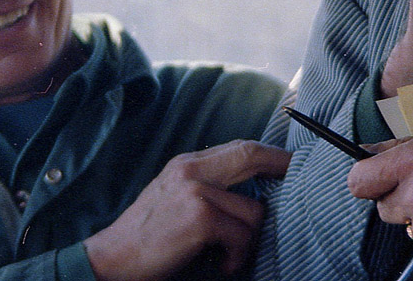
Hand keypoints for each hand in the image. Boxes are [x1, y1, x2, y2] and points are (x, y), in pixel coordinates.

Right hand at [83, 139, 290, 280]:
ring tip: (228, 256)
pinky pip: (243, 237)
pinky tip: (221, 265)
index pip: (239, 147)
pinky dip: (237, 258)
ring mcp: (196, 191)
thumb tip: (252, 197)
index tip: (292, 163)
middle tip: (301, 180)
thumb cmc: (147, 239)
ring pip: (254, 212)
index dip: (270, 154)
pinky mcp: (201, 216)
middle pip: (251, 155)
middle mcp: (191, 170)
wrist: (111, 260)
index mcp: (186, 165)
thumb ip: (207, 189)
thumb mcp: (175, 201)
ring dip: (248, 242)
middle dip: (282, 167)